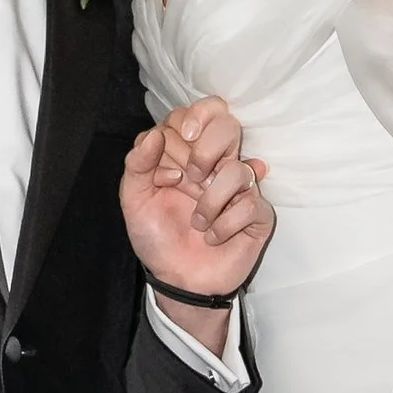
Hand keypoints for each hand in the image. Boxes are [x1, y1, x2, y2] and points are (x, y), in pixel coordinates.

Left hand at [122, 93, 273, 333]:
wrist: (177, 279)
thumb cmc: (158, 237)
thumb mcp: (135, 200)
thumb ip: (137, 164)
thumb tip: (155, 134)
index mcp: (189, 153)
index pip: (201, 112)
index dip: (189, 124)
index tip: (175, 152)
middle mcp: (218, 164)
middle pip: (229, 123)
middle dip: (206, 149)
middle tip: (191, 177)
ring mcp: (241, 188)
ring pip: (239, 169)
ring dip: (210, 201)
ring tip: (197, 222)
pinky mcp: (258, 214)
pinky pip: (252, 204)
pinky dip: (225, 224)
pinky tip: (213, 236)